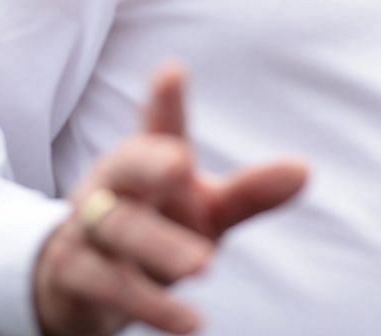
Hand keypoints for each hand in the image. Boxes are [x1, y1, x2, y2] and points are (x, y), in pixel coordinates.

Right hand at [33, 62, 308, 334]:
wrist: (79, 284)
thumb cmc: (155, 229)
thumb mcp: (204, 212)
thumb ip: (249, 193)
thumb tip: (305, 170)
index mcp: (145, 161)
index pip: (157, 126)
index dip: (164, 101)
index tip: (172, 70)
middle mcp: (112, 187)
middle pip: (124, 166)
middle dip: (148, 162)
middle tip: (181, 164)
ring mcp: (88, 229)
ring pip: (118, 230)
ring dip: (159, 247)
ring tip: (206, 265)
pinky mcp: (75, 275)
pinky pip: (109, 287)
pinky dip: (150, 304)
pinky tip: (192, 319)